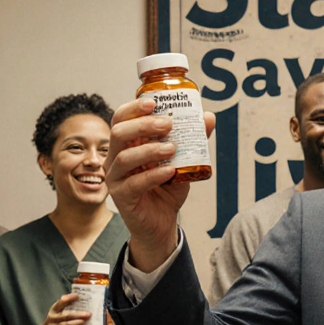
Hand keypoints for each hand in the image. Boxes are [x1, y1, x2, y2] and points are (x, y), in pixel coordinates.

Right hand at [35, 294, 88, 324]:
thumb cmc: (56, 319)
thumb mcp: (58, 311)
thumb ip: (66, 304)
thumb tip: (79, 296)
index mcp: (54, 310)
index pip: (60, 303)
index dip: (68, 299)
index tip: (77, 296)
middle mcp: (53, 318)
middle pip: (65, 316)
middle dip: (77, 315)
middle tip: (88, 314)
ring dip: (75, 323)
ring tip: (84, 321)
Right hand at [104, 98, 215, 271]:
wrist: (163, 222)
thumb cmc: (167, 187)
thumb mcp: (183, 160)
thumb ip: (193, 140)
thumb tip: (208, 117)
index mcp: (127, 144)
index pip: (122, 119)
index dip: (134, 108)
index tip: (154, 102)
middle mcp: (115, 158)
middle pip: (119, 133)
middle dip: (143, 125)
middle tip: (168, 124)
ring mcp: (116, 178)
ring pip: (124, 157)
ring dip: (150, 150)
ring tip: (172, 148)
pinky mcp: (122, 197)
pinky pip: (134, 183)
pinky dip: (153, 175)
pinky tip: (170, 171)